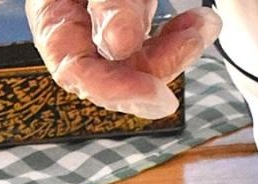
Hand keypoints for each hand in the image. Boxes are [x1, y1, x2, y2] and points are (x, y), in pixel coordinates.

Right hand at [26, 0, 221, 118]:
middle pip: (111, 74)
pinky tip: (199, 22)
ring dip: (178, 50)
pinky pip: (152, 47)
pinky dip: (180, 39)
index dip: (116, 90)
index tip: (162, 98)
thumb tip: (120, 45)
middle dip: (159, 64)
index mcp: (53, 10)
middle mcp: (73, 23)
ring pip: (137, 64)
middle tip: (196, 39)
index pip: (74, 70)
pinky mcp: (128, 20)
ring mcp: (102, 24)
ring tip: (204, 22)